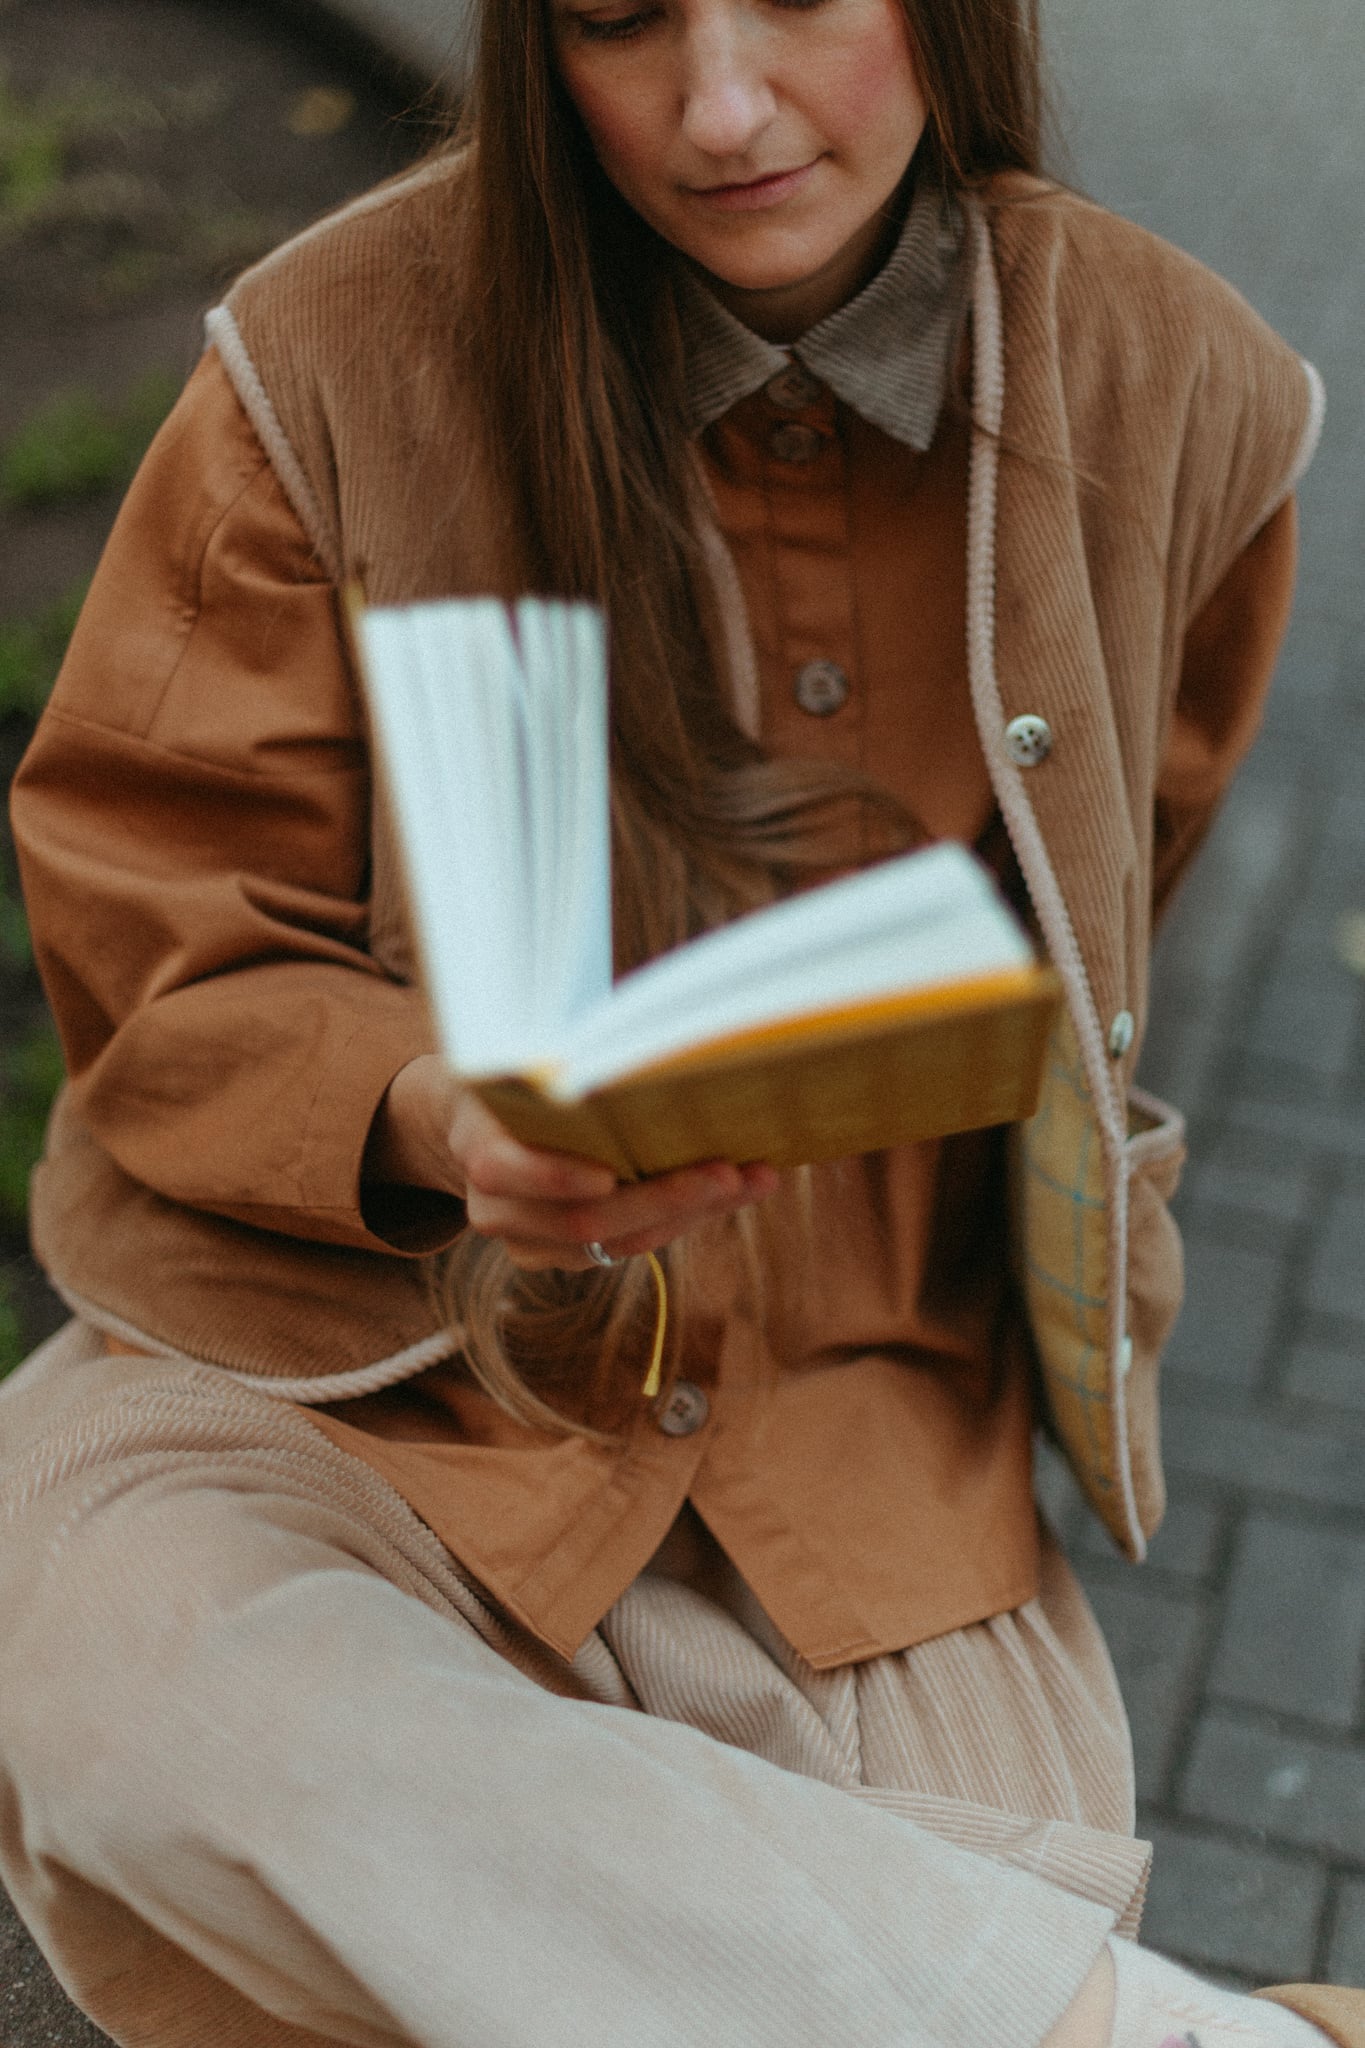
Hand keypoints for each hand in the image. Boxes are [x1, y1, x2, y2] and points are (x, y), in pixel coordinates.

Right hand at [365, 1054, 777, 1269]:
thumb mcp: (519, 1058)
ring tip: (754, 1178)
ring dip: (694, 1212)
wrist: (475, 1124)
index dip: (552, 1177)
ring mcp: (532, 1242)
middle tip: (727, 1173)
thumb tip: (631, 1044)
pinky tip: (737, 1188)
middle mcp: (498, 1209)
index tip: (605, 1174)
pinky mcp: (568, 1256)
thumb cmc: (515, 1077)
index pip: (501, 1170)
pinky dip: (687, 1217)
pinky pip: (633, 1245)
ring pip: (618, 1242)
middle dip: (662, 1198)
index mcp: (478, 1148)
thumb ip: (553, 1064)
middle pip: (582, 1220)